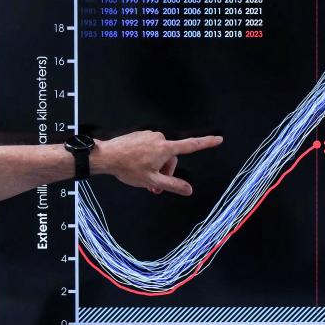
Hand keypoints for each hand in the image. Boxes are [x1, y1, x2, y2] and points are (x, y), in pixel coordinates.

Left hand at [92, 131, 221, 195]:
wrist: (106, 156)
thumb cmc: (128, 168)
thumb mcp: (152, 181)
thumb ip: (172, 185)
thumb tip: (189, 189)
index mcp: (165, 148)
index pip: (191, 145)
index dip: (206, 143)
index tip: (218, 139)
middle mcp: (159, 138)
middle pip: (171, 157)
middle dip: (165, 171)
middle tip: (154, 186)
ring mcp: (149, 135)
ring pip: (160, 154)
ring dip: (156, 166)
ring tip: (144, 178)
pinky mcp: (140, 135)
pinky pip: (150, 148)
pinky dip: (148, 158)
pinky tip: (137, 167)